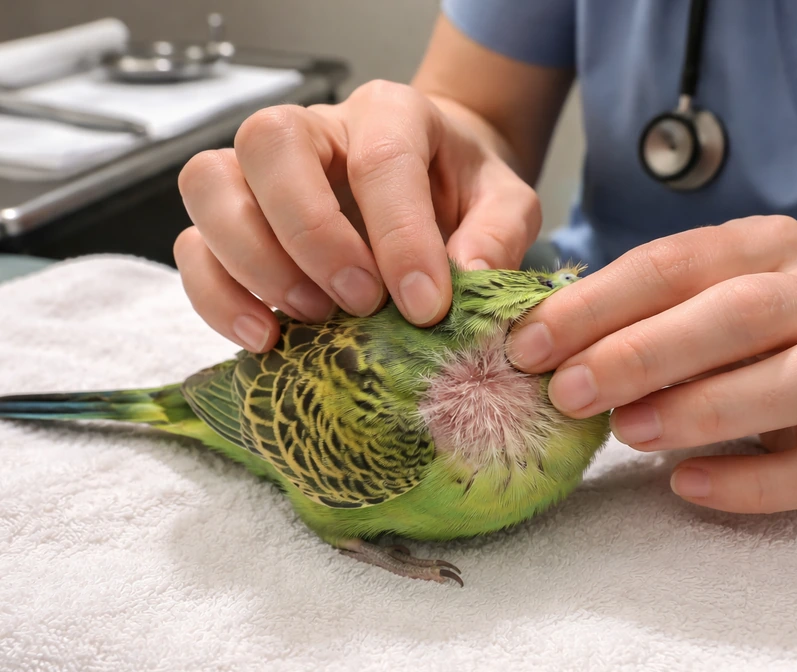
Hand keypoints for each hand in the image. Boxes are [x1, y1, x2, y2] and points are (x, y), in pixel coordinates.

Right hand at [174, 80, 540, 351]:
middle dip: (310, 233)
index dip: (399, 235)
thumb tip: (467, 275)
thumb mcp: (506, 203)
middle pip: (268, 144)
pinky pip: (194, 247)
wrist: (435, 185)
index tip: (425, 304)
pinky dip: (217, 297)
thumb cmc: (463, 189)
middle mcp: (314, 129)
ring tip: (310, 320)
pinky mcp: (234, 221)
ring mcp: (262, 172)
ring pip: (209, 185)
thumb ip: (499, 232)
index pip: (379, 157)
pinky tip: (266, 337)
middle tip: (358, 301)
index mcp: (389, 113)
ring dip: (252, 263)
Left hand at [507, 216, 796, 513]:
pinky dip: (755, 483)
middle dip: (643, 353)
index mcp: (764, 246)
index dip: (594, 305)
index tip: (528, 346)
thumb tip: (533, 346)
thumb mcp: (685, 314)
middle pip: (741, 312)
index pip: (674, 262)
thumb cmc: (743, 347)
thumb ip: (626, 320)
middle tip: (570, 394)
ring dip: (707, 407)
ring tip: (628, 435)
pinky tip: (687, 485)